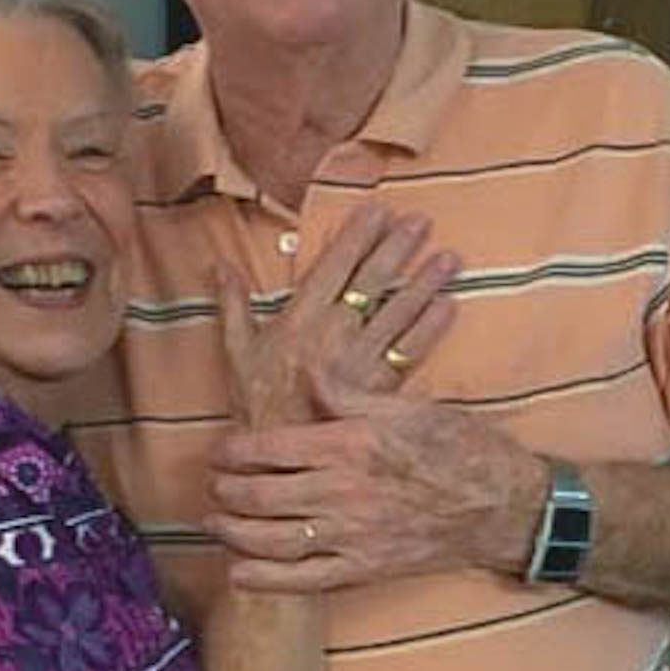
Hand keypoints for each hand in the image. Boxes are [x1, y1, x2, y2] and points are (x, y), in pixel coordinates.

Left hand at [204, 379, 549, 590]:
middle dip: (226, 488)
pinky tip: (239, 572)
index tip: (220, 449)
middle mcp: (344, 491)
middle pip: (262, 493)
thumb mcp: (406, 406)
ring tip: (215, 521)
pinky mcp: (364, 568)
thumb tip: (310, 371)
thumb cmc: (460, 448)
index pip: (271, 447)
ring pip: (274, 538)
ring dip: (234, 531)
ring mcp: (353, 535)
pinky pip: (304, 579)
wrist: (503, 506)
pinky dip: (266, 579)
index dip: (235, 449)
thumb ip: (349, 393)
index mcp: (350, 444)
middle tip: (212, 482)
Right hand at [217, 203, 459, 427]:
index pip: (332, 267)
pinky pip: (408, 352)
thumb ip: (232, 306)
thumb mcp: (236, 354)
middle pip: (369, 283)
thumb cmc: (256, 407)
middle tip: (421, 221)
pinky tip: (449, 305)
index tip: (378, 210)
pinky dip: (430, 329)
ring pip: (396, 313)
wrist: (276, 460)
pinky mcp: (377, 390)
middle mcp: (330, 335)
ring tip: (447, 257)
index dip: (356, 237)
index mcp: (298, 321)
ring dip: (423, 283)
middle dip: (396, 249)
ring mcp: (356, 362)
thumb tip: (220, 265)